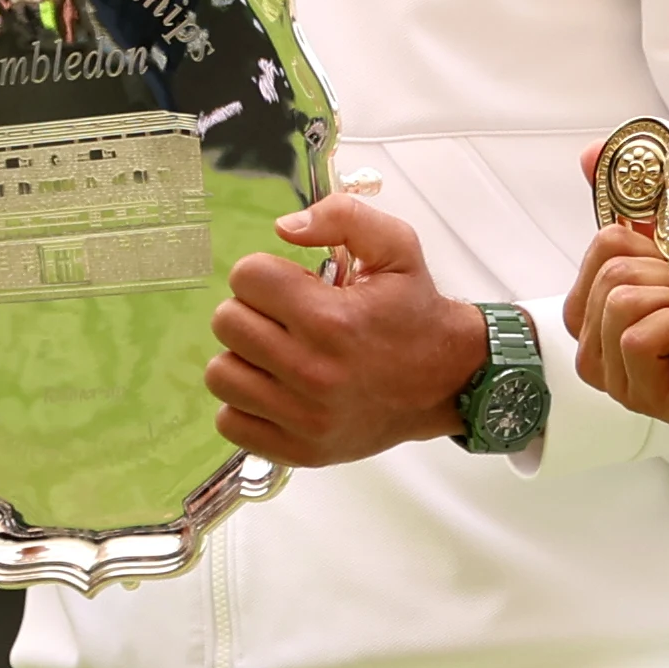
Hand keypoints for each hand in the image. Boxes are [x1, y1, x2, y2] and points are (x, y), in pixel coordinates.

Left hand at [207, 195, 487, 465]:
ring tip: (278, 353)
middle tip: (285, 318)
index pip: (247, 277)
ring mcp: (303, 417)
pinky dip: (245, 404)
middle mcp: (313, 371)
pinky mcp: (299, 449)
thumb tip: (283, 228)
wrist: (448, 380)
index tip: (291, 285)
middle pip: (227, 323)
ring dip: (244, 357)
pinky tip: (276, 389)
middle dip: (253, 310)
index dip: (265, 272)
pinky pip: (230, 422)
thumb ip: (342, 218)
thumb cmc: (415, 314)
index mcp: (331, 319)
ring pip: (220, 374)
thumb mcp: (397, 248)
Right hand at [567, 141, 668, 421]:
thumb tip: (591, 153)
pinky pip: (637, 336)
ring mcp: (608, 372)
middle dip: (665, 274)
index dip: (650, 241)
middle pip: (614, 269)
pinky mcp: (632, 392)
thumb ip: (631, 197)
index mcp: (590, 303)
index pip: (605, 241)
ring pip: (621, 298)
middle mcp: (590, 340)